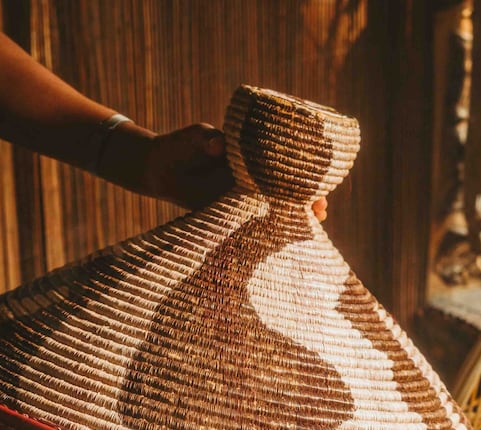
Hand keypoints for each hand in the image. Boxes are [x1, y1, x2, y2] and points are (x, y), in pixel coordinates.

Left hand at [141, 124, 329, 218]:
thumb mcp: (196, 137)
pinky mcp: (227, 215)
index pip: (281, 164)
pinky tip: (278, 241)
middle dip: (304, 199)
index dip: (301, 172)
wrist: (158, 168)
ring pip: (271, 209)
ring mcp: (240, 199)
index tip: (317, 178)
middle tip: (322, 209)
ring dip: (289, 218)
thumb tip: (218, 144)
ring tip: (310, 227)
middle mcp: (250, 180)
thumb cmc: (182, 146)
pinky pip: (249, 224)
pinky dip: (263, 232)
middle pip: (283, 189)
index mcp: (250, 158)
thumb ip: (207, 140)